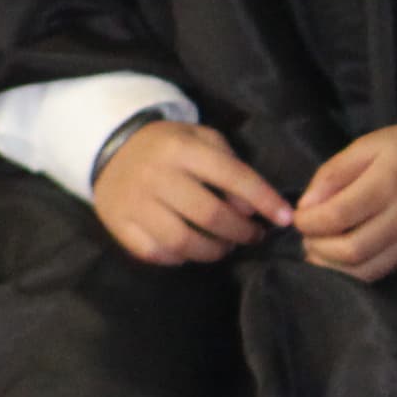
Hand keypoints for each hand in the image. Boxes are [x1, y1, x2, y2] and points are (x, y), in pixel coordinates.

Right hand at [91, 118, 292, 264]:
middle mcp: (157, 175)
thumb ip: (231, 167)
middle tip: (251, 236)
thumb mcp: (201, 139)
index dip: (264, 200)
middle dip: (241, 232)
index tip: (285, 219)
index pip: (233, 177)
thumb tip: (248, 210)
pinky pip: (155, 253)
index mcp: (182, 149)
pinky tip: (188, 250)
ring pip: (182, 241)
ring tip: (223, 246)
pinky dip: (179, 258)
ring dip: (212, 251)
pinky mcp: (118, 223)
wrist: (110, 148)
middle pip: (209, 216)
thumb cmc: (168, 146)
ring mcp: (134, 202)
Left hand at [293, 120, 396, 281]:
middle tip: (306, 234)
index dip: (308, 222)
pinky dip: (353, 271)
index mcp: (387, 183)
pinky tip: (339, 257)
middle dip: (317, 247)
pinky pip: (381, 272)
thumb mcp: (366, 146)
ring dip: (332, 266)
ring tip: (318, 248)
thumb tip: (305, 206)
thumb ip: (333, 174)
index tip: (297, 216)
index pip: (337, 216)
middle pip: (350, 250)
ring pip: (366, 270)